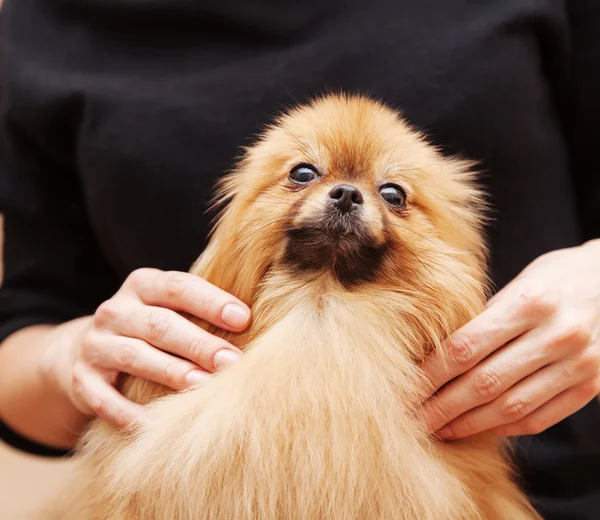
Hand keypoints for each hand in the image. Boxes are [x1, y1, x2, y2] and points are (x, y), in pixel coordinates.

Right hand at [45, 269, 249, 428]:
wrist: (84, 349)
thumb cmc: (150, 328)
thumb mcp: (168, 308)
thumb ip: (200, 311)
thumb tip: (253, 325)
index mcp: (143, 284)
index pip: (178, 287)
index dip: (211, 302)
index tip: (243, 319)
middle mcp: (116, 310)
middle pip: (160, 324)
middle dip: (199, 343)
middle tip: (232, 362)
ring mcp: (95, 344)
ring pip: (134, 356)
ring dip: (171, 372)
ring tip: (204, 387)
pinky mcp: (82, 380)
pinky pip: (105, 398)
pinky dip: (129, 413)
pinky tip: (157, 425)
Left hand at [421, 239, 599, 438]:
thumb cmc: (549, 280)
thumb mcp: (515, 285)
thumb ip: (481, 320)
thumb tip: (433, 358)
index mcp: (529, 302)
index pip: (465, 347)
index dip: (431, 374)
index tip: (406, 389)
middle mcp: (557, 334)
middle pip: (485, 382)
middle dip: (443, 406)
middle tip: (414, 419)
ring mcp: (578, 363)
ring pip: (511, 406)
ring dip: (469, 424)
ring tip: (440, 428)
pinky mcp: (591, 385)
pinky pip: (539, 417)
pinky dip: (504, 427)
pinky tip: (477, 428)